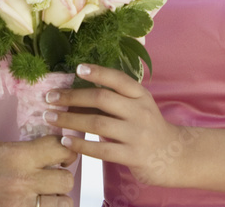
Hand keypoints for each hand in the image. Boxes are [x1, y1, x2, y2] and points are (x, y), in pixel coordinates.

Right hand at [0, 136, 75, 206]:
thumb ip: (27, 153)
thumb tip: (52, 154)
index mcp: (18, 156)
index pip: (61, 149)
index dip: (64, 150)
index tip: (60, 153)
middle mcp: (23, 182)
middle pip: (66, 179)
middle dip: (60, 177)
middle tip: (50, 176)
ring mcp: (19, 206)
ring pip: (63, 203)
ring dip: (55, 198)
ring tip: (42, 195)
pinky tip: (31, 203)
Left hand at [46, 64, 185, 187]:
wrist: (174, 156)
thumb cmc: (148, 128)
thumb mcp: (138, 107)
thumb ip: (114, 99)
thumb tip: (75, 92)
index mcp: (141, 95)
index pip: (118, 79)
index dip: (98, 72)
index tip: (77, 68)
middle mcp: (140, 111)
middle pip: (102, 98)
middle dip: (72, 96)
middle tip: (50, 97)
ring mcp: (138, 134)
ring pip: (98, 123)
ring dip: (70, 119)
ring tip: (50, 117)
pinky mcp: (134, 156)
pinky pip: (102, 150)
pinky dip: (81, 145)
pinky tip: (65, 140)